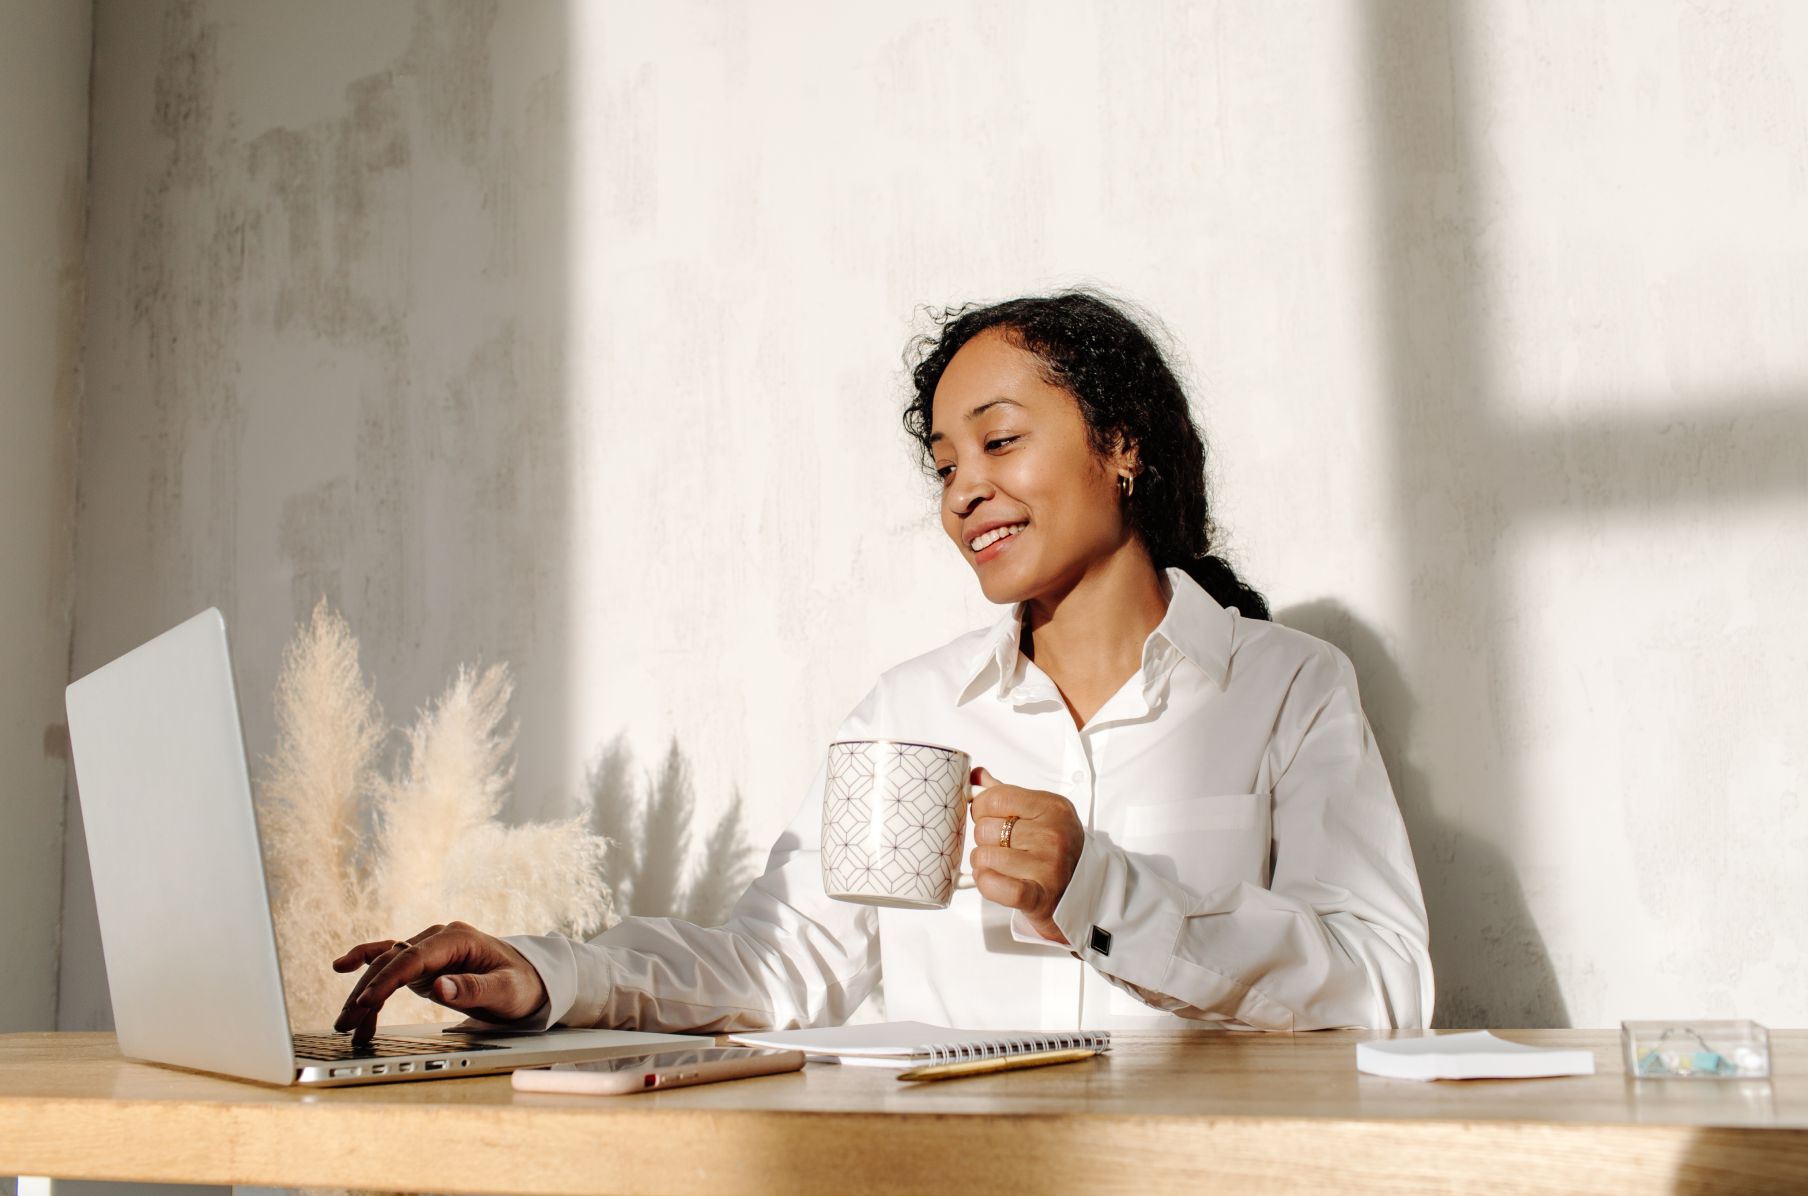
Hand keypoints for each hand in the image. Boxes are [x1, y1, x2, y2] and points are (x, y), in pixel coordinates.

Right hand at [332, 921, 546, 1042]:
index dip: (388, 978)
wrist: (530, 980)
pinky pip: (391, 975)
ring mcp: (429, 951)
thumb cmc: (523, 983)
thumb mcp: (506, 990)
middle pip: (392, 960)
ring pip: (385, 967)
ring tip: (345, 1024)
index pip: (414, 956)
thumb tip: (441, 985)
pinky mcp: (424, 967)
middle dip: (366, 990)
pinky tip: (355, 1007)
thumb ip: (474, 988)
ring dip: (363, 993)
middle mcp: (438, 939)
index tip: (367, 1001)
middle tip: (345, 1021)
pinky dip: (373, 991)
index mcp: (458, 938)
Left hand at [967, 768, 1083, 943]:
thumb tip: (976, 774)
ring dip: (983, 863)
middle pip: (986, 828)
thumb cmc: (1053, 848)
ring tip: (999, 865)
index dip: (981, 808)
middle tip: (998, 845)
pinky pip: (993, 884)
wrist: (1080, 890)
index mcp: (1053, 807)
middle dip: (984, 838)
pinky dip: (986, 883)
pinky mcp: (1039, 896)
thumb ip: (1006, 793)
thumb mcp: (1038, 813)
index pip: (996, 798)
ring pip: (984, 856)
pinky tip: (994, 880)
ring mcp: (1048, 866)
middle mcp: (1053, 835)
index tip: (987, 817)